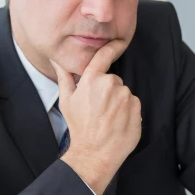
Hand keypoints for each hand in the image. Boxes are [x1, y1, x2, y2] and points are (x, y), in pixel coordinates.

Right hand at [50, 41, 141, 194]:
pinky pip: (133, 104)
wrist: (95, 153)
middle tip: (99, 108)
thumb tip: (57, 60)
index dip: (113, 46)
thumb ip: (65, 77)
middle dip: (108, 90)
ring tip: (108, 118)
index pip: (105, 55)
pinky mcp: (137, 108)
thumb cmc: (80, 128)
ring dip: (118, 102)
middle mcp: (110, 85)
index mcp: (92, 80)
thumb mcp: (67, 101)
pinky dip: (128, 111)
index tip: (120, 41)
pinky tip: (118, 122)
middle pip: (113, 80)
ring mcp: (125, 96)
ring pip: (124, 93)